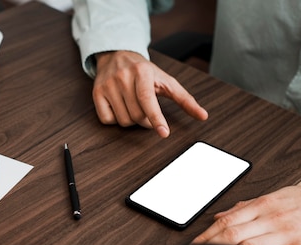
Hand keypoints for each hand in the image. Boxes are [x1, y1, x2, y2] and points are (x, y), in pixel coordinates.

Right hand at [93, 51, 207, 136]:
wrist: (116, 55)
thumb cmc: (143, 71)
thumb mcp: (165, 80)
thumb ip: (185, 99)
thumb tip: (203, 116)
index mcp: (142, 72)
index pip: (148, 100)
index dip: (156, 119)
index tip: (164, 133)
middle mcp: (123, 77)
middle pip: (137, 116)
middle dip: (146, 121)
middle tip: (149, 113)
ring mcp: (108, 85)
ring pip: (123, 121)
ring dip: (132, 121)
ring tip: (134, 108)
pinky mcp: (97, 93)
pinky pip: (107, 120)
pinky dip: (116, 119)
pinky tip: (120, 107)